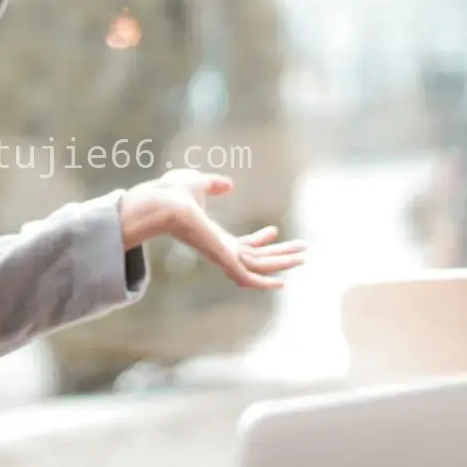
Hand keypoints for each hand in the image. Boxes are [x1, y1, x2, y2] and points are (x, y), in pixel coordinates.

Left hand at [119, 169, 306, 289]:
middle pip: (257, 257)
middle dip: (280, 255)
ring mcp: (221, 256)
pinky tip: (283, 282)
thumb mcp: (199, 184)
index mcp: (213, 237)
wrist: (162, 201)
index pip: (242, 245)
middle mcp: (219, 250)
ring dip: (282, 263)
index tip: (274, 229)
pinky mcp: (222, 260)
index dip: (260, 240)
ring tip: (303, 257)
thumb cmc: (173, 193)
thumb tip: (228, 184)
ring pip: (258, 266)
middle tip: (302, 251)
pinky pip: (247, 277)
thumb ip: (214, 184)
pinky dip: (264, 283)